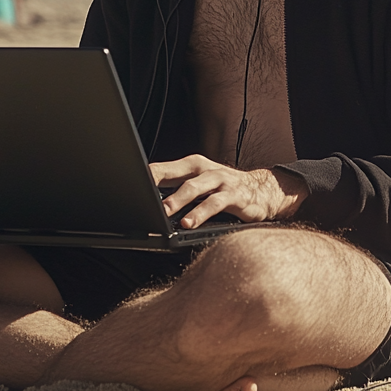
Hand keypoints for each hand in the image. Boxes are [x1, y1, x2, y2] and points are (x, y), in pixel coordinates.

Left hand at [150, 154, 308, 228]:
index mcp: (192, 166)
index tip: (126, 183)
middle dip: (158, 184)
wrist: (264, 191)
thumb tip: (147, 203)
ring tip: (165, 213)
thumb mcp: (200, 187)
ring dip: (178, 200)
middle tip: (141, 197)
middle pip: (177, 174)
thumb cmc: (225, 190)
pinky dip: (200, 214)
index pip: (163, 168)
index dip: (145, 176)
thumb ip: (176, 191)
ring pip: (195, 187)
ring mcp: (221, 181)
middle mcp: (205, 170)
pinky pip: (215, 204)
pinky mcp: (234, 195)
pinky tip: (189, 224)